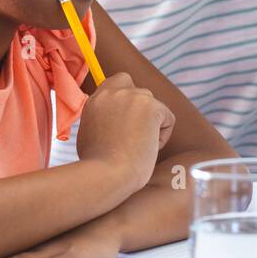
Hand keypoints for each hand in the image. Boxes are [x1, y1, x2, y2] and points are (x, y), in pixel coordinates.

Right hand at [77, 71, 174, 192]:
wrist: (106, 173)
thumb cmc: (97, 166)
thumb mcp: (89, 136)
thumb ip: (102, 120)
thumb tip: (115, 123)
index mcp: (95, 100)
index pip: (116, 84)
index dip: (125, 100)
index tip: (127, 120)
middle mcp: (112, 92)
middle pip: (138, 90)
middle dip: (142, 110)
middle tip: (137, 135)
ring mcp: (132, 96)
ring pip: (153, 105)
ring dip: (151, 125)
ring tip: (138, 148)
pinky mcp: (151, 106)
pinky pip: (167, 118)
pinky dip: (162, 135)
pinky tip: (148, 148)